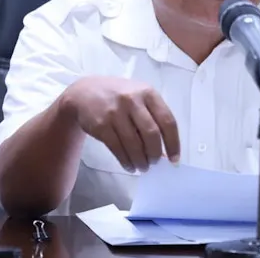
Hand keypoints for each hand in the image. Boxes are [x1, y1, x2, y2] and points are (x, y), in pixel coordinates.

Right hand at [64, 76, 179, 172]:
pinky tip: (129, 166)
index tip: (174, 159)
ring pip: (134, 144)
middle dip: (155, 154)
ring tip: (142, 167)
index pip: (168, 121)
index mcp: (148, 93)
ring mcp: (116, 112)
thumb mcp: (139, 96)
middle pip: (152, 134)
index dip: (173, 143)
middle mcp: (133, 100)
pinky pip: (117, 148)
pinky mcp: (101, 125)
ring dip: (140, 160)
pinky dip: (126, 161)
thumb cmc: (119, 96)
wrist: (84, 92)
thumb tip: (164, 150)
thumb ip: (153, 116)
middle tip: (154, 163)